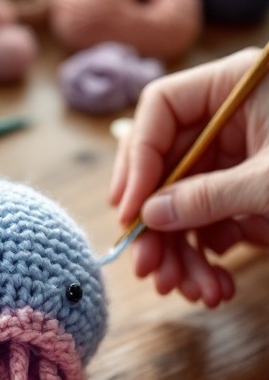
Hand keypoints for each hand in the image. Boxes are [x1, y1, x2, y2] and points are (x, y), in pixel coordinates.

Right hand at [109, 48, 268, 306]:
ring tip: (193, 291)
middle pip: (166, 166)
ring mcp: (240, 158)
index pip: (161, 111)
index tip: (129, 212)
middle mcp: (231, 119)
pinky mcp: (250, 194)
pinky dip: (209, 259)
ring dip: (183, 253)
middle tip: (148, 270)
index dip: (139, 161)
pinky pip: (211, 224)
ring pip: (185, 203)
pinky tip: (216, 287)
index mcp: (236, 87)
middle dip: (158, 224)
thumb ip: (208, 197)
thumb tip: (151, 214)